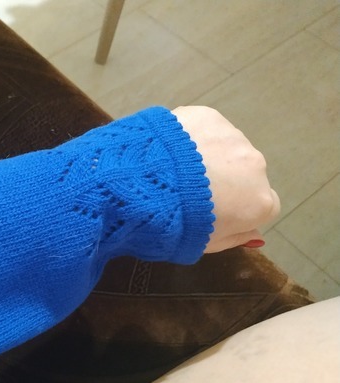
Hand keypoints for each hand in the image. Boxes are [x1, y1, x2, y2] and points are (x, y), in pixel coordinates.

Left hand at [172, 106, 280, 252]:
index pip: (261, 204)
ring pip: (225, 148)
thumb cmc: (177, 225)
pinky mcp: (208, 116)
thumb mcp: (207, 244)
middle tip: (190, 192)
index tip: (215, 210)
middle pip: (244, 173)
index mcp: (260, 202)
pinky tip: (170, 150)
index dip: (238, 207)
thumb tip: (255, 235)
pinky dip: (190, 138)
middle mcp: (256, 165)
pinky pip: (203, 129)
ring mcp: (233, 137)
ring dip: (208, 157)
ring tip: (177, 171)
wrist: (144, 187)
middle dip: (224, 181)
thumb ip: (237, 238)